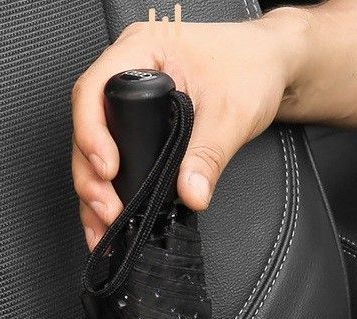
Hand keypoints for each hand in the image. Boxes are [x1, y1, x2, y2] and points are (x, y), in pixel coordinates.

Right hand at [72, 16, 294, 248]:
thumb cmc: (250, 67)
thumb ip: (208, 155)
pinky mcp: (136, 125)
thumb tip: (190, 194)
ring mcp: (127, 101)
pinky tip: (110, 218)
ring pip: (93, 149)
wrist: (268, 66)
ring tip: (103, 228)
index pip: (95, 91)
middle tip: (108, 210)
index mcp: (141, 50)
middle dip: (91, 175)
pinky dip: (111, 190)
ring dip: (95, 191)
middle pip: (88, 126)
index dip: (92, 133)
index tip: (108, 169)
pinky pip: (114, 157)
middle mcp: (126, 72)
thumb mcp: (231, 113)